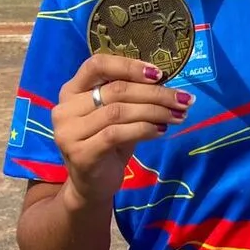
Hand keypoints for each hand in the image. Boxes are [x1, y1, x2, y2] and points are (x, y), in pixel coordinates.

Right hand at [51, 55, 191, 207]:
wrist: (92, 185)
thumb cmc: (108, 144)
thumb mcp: (118, 115)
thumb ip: (132, 96)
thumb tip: (167, 83)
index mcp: (72, 90)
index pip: (97, 64)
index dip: (129, 65)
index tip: (159, 74)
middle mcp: (65, 108)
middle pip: (116, 90)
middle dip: (156, 93)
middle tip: (184, 100)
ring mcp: (69, 132)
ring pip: (119, 111)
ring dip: (155, 111)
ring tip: (178, 116)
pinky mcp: (80, 153)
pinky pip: (117, 133)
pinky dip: (144, 129)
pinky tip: (161, 131)